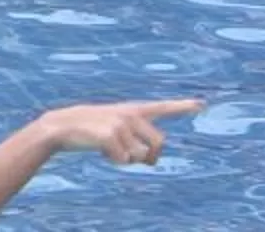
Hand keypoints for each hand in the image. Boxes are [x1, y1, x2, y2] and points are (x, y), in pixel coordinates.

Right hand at [38, 99, 202, 167]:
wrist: (61, 127)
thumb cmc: (91, 132)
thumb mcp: (116, 132)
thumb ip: (138, 141)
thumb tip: (152, 160)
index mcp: (132, 110)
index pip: (163, 108)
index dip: (183, 106)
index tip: (203, 104)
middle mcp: (131, 114)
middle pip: (160, 143)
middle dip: (150, 156)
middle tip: (131, 156)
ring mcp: (121, 124)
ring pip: (141, 156)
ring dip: (127, 159)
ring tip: (109, 148)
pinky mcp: (112, 135)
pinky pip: (125, 161)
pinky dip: (114, 161)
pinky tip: (100, 150)